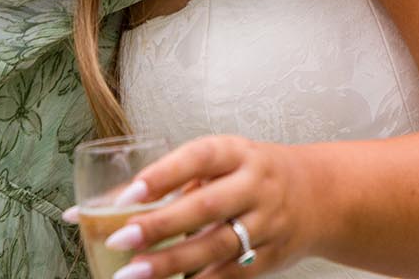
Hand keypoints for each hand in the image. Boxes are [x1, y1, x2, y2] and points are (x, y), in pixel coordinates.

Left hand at [80, 134, 327, 277]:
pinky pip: (233, 273)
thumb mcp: (218, 163)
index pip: (198, 158)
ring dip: (172, 263)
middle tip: (117, 240)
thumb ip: (166, 180)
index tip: (126, 196)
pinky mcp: (272, 256)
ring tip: (132, 273)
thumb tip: (98, 205)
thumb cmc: (249, 173)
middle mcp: (255, 184)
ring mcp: (267, 222)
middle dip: (159, 226)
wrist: (320, 194)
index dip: (163, 175)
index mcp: (237, 152)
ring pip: (217, 245)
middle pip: (206, 206)